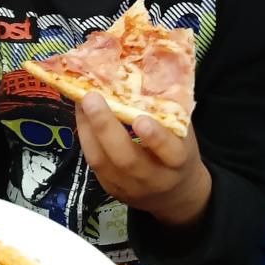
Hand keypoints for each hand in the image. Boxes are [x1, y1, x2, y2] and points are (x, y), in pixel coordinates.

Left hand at [75, 93, 211, 226]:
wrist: (175, 194)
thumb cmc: (178, 151)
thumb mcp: (183, 133)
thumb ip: (168, 112)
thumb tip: (143, 71)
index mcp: (179, 162)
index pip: (170, 153)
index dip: (156, 138)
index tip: (141, 119)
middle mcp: (154, 179)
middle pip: (127, 160)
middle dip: (106, 127)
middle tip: (91, 98)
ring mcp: (129, 187)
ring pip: (102, 162)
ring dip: (88, 129)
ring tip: (81, 100)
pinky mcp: (110, 188)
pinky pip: (94, 163)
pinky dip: (85, 136)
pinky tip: (81, 114)